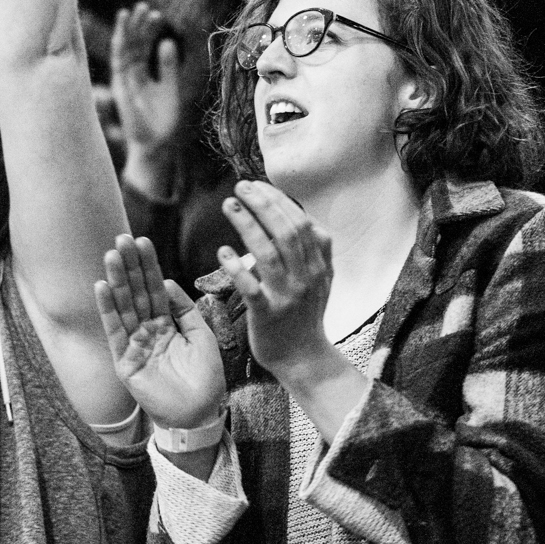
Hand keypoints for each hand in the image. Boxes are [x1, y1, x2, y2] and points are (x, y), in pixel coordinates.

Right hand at [95, 235, 226, 429]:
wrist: (201, 412)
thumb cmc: (206, 377)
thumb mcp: (201, 335)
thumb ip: (184, 309)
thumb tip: (167, 281)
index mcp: (166, 323)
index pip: (154, 288)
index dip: (148, 266)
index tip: (140, 241)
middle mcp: (147, 330)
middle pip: (137, 292)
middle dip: (129, 266)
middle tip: (121, 239)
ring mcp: (134, 345)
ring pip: (124, 307)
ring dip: (116, 280)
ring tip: (110, 255)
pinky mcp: (124, 361)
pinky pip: (115, 331)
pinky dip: (108, 309)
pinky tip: (101, 286)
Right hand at [111, 3, 183, 154]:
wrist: (155, 143)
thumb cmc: (162, 120)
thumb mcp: (170, 88)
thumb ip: (168, 67)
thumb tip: (168, 41)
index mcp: (140, 75)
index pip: (141, 48)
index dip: (147, 31)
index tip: (156, 15)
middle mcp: (129, 75)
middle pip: (131, 45)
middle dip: (136, 26)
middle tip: (145, 6)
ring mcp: (122, 80)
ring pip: (123, 49)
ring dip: (127, 29)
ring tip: (133, 10)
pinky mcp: (120, 85)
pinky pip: (119, 60)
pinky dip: (121, 43)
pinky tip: (125, 28)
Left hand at [219, 180, 333, 376]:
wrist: (304, 358)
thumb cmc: (305, 315)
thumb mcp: (321, 278)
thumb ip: (314, 248)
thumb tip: (297, 214)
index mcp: (319, 264)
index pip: (301, 222)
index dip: (278, 200)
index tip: (257, 185)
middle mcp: (306, 276)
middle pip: (286, 231)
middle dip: (262, 204)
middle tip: (240, 187)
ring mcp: (288, 296)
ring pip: (269, 253)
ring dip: (247, 225)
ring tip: (230, 205)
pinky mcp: (268, 314)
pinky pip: (252, 288)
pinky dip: (237, 268)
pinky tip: (223, 252)